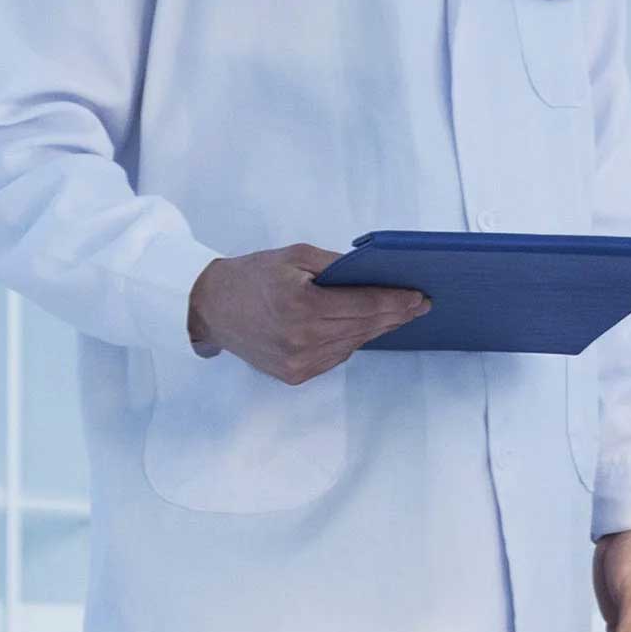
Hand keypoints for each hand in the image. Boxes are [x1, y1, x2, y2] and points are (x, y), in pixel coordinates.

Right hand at [188, 245, 427, 383]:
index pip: (363, 306)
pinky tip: (362, 328)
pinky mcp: (294, 375)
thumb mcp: (295, 256)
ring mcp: (298, 362)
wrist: (210, 307)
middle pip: (363, 328)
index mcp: (301, 306)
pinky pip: (336, 357)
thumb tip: (375, 274)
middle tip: (420, 305)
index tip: (420, 297)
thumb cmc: (253, 275)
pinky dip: (351, 341)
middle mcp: (301, 339)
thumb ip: (337, 265)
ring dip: (376, 330)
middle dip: (395, 316)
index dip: (396, 302)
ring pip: (353, 344)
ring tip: (397, 315)